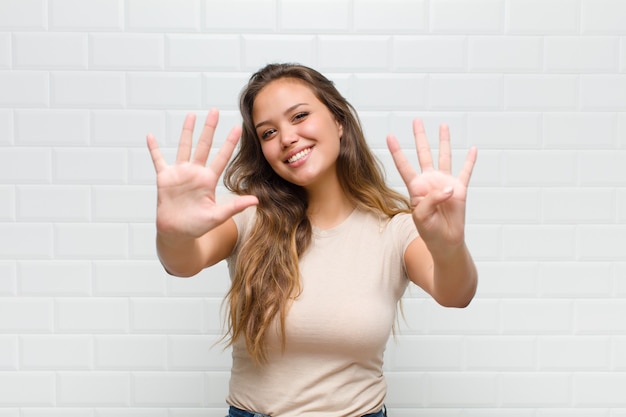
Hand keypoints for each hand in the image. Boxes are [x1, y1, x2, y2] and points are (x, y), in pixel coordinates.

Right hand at [146, 109, 257, 240]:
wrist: (177, 233)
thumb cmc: (197, 226)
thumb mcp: (217, 216)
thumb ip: (235, 206)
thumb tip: (256, 200)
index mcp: (209, 180)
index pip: (222, 157)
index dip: (229, 143)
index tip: (238, 127)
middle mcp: (195, 173)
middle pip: (204, 145)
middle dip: (209, 128)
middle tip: (215, 111)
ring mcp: (180, 173)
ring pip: (184, 147)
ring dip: (187, 131)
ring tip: (191, 115)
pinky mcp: (164, 178)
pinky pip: (158, 160)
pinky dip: (153, 149)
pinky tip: (150, 136)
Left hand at [387, 118, 476, 255]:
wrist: (445, 241)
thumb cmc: (429, 230)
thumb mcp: (422, 216)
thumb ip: (431, 200)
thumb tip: (448, 187)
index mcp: (416, 187)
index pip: (404, 165)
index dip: (397, 151)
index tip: (390, 136)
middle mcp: (429, 181)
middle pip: (423, 154)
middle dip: (420, 137)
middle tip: (416, 121)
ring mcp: (444, 183)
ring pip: (444, 156)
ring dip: (444, 141)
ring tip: (443, 126)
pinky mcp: (460, 189)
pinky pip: (466, 171)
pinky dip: (470, 161)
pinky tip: (473, 149)